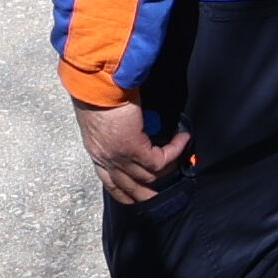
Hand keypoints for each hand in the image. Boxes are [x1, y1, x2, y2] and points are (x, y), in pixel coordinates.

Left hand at [78, 94, 189, 208]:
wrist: (95, 82)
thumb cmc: (96, 90)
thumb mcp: (103, 116)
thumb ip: (116, 128)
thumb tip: (133, 128)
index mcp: (96, 152)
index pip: (110, 182)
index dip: (126, 193)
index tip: (139, 194)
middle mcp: (105, 159)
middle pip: (129, 188)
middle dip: (148, 194)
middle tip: (167, 190)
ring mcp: (118, 157)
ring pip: (148, 178)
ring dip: (168, 169)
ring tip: (181, 156)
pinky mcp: (133, 148)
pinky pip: (160, 160)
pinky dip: (174, 151)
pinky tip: (182, 139)